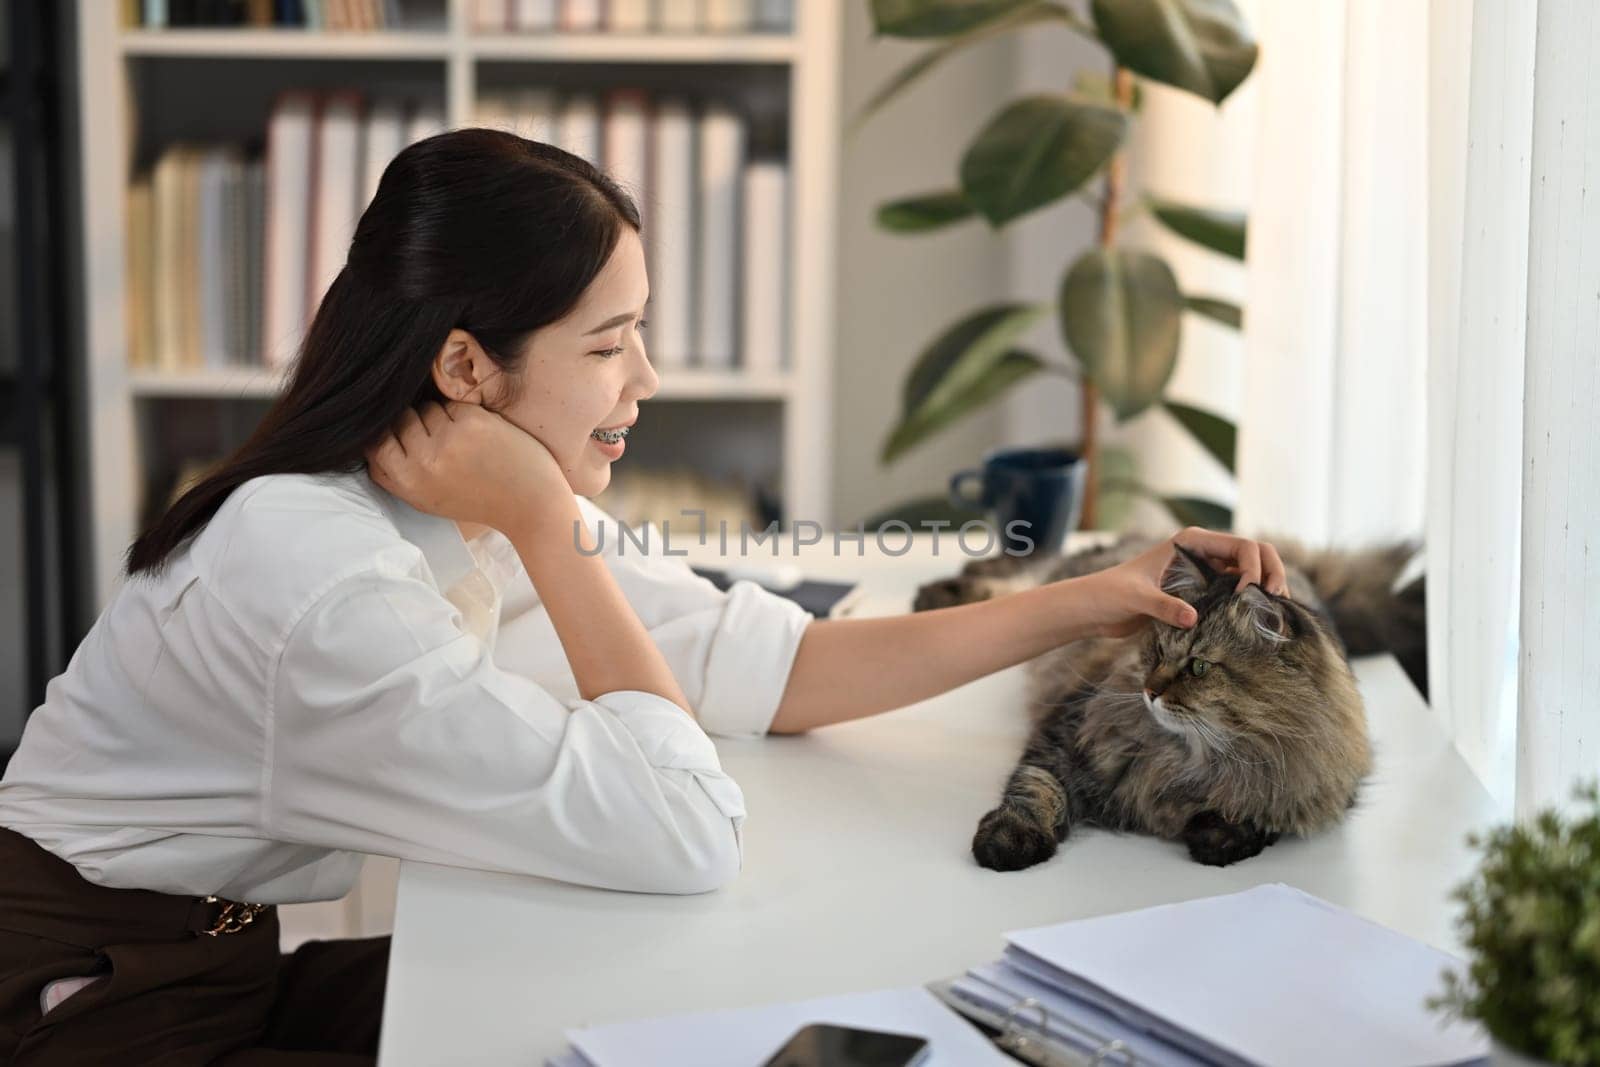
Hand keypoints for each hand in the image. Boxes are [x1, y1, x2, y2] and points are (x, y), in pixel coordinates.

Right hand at [364, 401, 565, 533]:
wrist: (530, 504)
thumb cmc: (477, 500)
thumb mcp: (426, 498)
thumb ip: (395, 473)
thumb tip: (366, 438)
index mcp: (408, 484)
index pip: (374, 442)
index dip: (385, 432)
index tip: (400, 432)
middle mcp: (424, 462)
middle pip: (399, 419)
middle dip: (416, 424)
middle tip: (443, 442)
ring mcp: (448, 440)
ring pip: (426, 408)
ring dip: (441, 418)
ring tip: (464, 444)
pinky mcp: (473, 423)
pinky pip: (454, 404)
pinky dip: (466, 415)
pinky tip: (482, 436)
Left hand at [1074, 527, 1288, 638]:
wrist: (1095, 608)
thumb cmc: (1110, 595)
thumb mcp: (1137, 598)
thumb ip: (1164, 606)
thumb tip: (1192, 618)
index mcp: (1191, 541)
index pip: (1241, 545)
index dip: (1254, 567)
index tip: (1248, 595)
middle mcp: (1203, 551)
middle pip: (1254, 554)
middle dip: (1270, 574)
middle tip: (1277, 601)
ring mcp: (1205, 570)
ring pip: (1248, 573)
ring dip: (1264, 588)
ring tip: (1273, 613)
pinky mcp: (1201, 590)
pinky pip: (1235, 591)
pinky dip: (1250, 602)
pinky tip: (1256, 621)